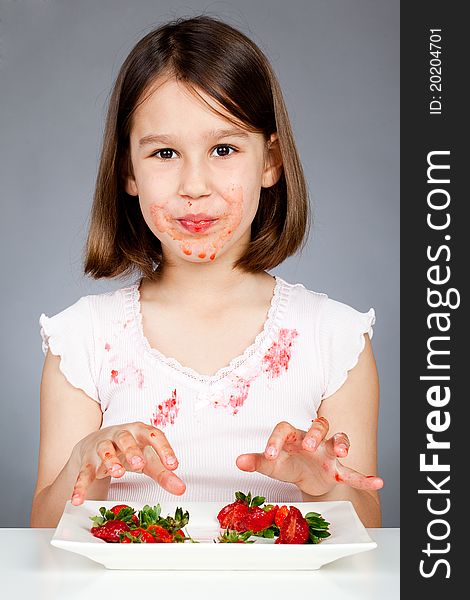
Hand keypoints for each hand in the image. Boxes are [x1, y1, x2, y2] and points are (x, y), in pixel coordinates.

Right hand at [71, 421, 184, 504]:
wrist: (98, 442)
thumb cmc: (130, 450)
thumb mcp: (149, 459)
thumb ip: (164, 473)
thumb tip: (181, 489)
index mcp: (139, 432)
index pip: (154, 435)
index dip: (164, 449)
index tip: (173, 465)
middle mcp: (120, 435)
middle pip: (126, 439)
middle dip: (132, 450)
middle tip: (140, 464)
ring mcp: (102, 446)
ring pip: (105, 450)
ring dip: (110, 461)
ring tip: (117, 474)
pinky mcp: (88, 461)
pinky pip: (83, 473)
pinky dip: (80, 486)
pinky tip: (78, 499)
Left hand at [236, 417, 382, 496]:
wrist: (305, 477)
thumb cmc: (287, 463)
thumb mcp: (271, 465)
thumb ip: (257, 462)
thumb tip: (238, 461)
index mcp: (292, 436)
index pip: (285, 429)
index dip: (277, 440)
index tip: (269, 455)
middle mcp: (312, 439)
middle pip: (317, 425)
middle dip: (314, 433)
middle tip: (308, 445)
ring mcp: (326, 452)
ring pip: (338, 438)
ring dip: (341, 442)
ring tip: (342, 450)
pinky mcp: (336, 468)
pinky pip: (352, 471)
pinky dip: (364, 478)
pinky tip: (377, 482)